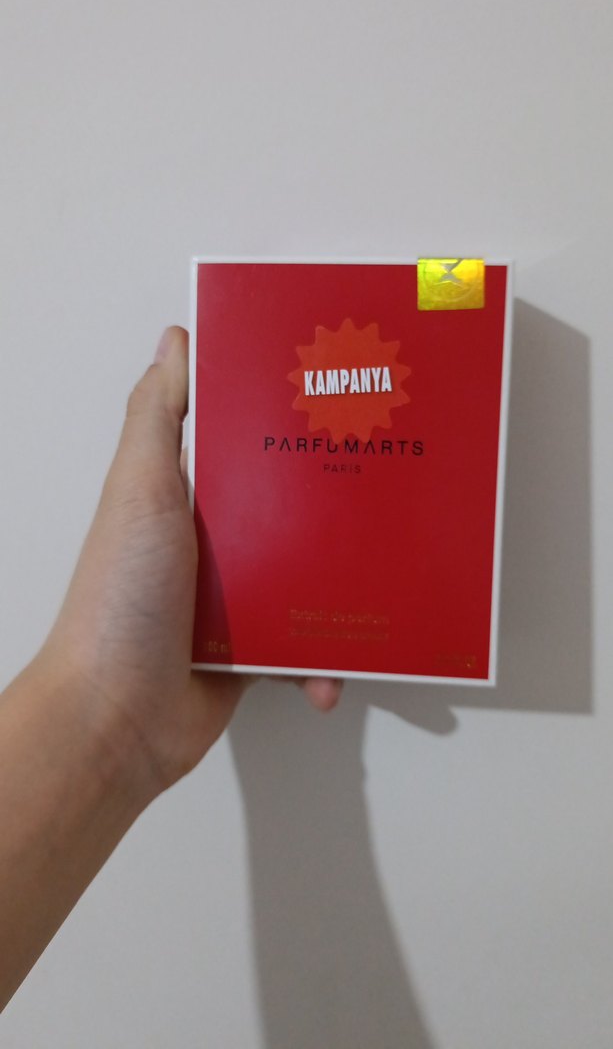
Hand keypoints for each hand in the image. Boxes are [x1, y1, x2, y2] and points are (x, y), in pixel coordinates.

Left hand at [44, 326, 341, 796]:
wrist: (115, 716)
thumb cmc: (121, 597)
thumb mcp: (139, 490)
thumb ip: (159, 417)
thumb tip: (178, 340)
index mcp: (184, 497)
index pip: (246, 446)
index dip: (289, 422)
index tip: (341, 404)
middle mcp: (210, 544)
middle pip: (289, 510)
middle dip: (337, 507)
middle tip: (389, 488)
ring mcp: (233, 601)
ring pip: (307, 578)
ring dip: (343, 589)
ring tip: (383, 587)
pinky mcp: (250, 653)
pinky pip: (304, 645)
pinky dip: (323, 660)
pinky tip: (332, 671)